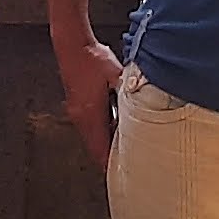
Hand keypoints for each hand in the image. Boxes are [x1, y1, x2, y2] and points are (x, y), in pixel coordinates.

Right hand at [53, 36, 121, 166]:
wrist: (71, 43)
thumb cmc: (91, 57)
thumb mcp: (117, 75)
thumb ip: (131, 92)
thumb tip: (147, 101)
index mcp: (90, 115)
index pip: (101, 149)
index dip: (111, 164)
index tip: (123, 175)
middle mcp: (81, 117)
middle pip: (96, 147)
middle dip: (110, 157)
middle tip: (128, 166)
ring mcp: (77, 112)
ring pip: (92, 137)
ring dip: (106, 143)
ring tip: (124, 147)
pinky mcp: (76, 104)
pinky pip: (90, 126)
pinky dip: (101, 131)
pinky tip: (115, 124)